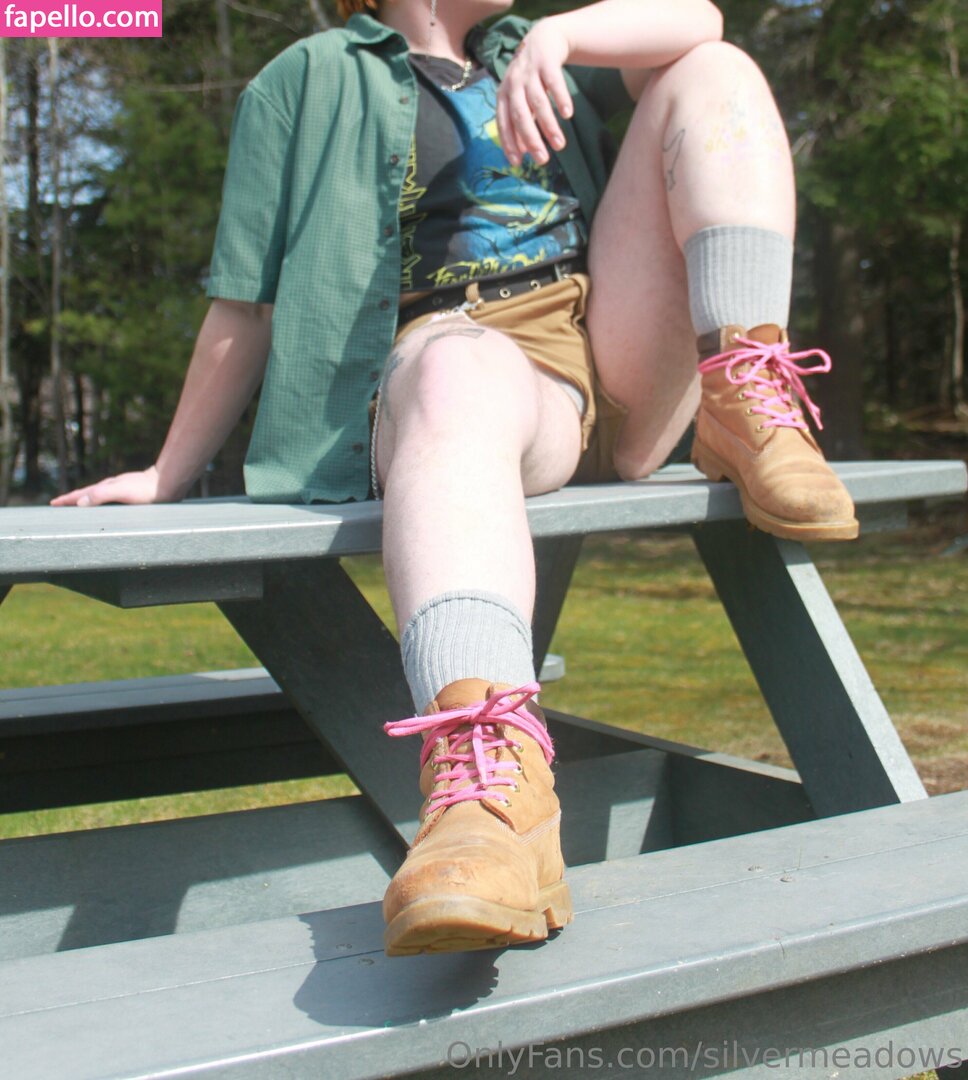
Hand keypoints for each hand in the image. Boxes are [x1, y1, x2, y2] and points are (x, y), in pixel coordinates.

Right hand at [50, 465, 172, 506]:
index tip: (54, 503)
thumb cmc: (145, 490)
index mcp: (105, 488)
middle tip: (58, 503)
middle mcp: (110, 487)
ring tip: (76, 503)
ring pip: (96, 494)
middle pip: (86, 493)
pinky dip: (98, 499)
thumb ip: (101, 496)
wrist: (165, 483)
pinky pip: (106, 496)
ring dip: (84, 498)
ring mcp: (119, 488)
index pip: (81, 495)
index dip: (67, 500)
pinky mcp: (128, 491)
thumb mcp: (121, 492)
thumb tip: (80, 502)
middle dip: (72, 499)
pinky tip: (103, 502)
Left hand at [496, 20, 573, 167]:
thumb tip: (522, 153)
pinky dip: (560, 98)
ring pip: (538, 102)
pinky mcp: (547, 61)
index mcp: (504, 95)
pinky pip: (554, 82)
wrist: (543, 39)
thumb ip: (521, 122)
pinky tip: (568, 115)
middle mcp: (513, 83)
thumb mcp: (521, 98)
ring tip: (560, 145)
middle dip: (531, 139)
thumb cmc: (531, 78)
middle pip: (520, 115)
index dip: (509, 143)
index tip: (518, 163)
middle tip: (543, 160)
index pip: (503, 123)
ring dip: (548, 125)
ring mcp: (530, 72)